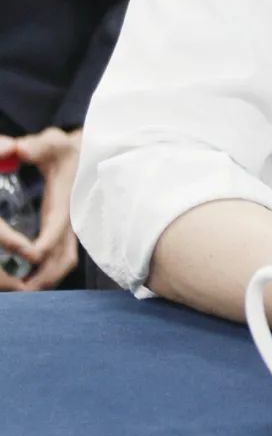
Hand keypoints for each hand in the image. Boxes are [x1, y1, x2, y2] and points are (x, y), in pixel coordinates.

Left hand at [0, 129, 81, 291]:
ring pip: (65, 264)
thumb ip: (36, 146)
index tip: (28, 255)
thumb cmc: (66, 150)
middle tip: (20, 291)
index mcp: (65, 202)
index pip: (57, 229)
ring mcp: (72, 229)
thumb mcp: (52, 142)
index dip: (43, 245)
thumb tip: (18, 149)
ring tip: (22, 293)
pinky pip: (63, 261)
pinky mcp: (69, 234)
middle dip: (43, 278)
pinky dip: (49, 275)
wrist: (90, 155)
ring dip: (45, 281)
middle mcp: (71, 220)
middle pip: (64, 259)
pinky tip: (29, 281)